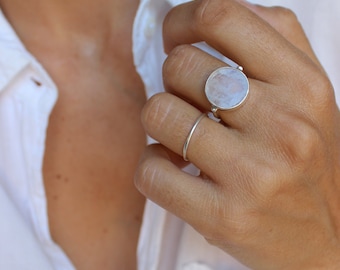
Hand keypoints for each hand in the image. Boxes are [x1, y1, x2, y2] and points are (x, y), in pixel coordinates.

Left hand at [135, 0, 339, 268]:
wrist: (329, 240)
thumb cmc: (310, 165)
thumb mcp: (309, 95)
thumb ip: (271, 43)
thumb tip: (209, 16)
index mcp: (303, 85)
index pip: (222, 17)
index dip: (182, 20)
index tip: (174, 37)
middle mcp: (283, 124)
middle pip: (181, 66)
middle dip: (171, 80)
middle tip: (186, 99)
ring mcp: (252, 173)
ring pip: (159, 113)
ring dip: (159, 121)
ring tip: (181, 136)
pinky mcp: (223, 216)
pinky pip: (151, 171)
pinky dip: (151, 165)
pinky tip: (174, 169)